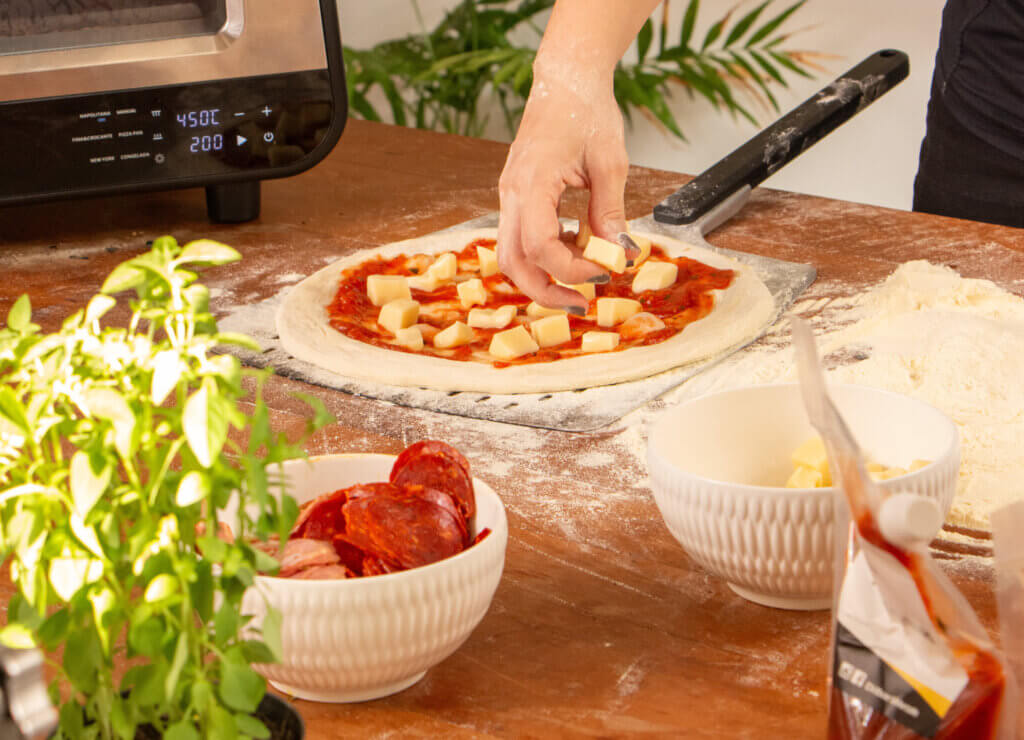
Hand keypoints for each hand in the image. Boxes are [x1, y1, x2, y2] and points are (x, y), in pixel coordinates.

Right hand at [497, 70, 638, 311]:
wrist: (565, 79)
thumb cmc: (586, 111)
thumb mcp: (609, 162)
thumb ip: (611, 211)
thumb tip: (621, 252)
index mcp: (532, 182)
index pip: (540, 246)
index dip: (572, 269)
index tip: (605, 271)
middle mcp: (512, 193)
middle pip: (513, 262)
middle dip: (545, 291)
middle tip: (580, 304)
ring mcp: (509, 195)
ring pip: (511, 255)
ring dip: (541, 277)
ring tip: (579, 283)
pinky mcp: (516, 196)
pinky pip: (519, 237)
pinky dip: (543, 254)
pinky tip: (574, 248)